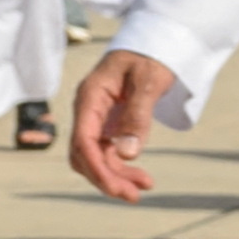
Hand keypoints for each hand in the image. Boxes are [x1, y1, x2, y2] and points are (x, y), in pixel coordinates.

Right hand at [69, 49, 176, 201]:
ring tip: (144, 188)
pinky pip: (108, 152)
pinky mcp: (109, 124)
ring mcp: (97, 119)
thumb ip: (138, 115)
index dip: (96, 167)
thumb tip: (128, 154)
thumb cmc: (151, 56)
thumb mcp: (149, 81)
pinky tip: (140, 177)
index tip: (116, 187)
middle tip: (135, 196)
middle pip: (85, 154)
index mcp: (91, 97)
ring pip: (96, 157)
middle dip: (106, 178)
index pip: (83, 140)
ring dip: (116, 176)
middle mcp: (88, 110)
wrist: (155, 42)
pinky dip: (122, 166)